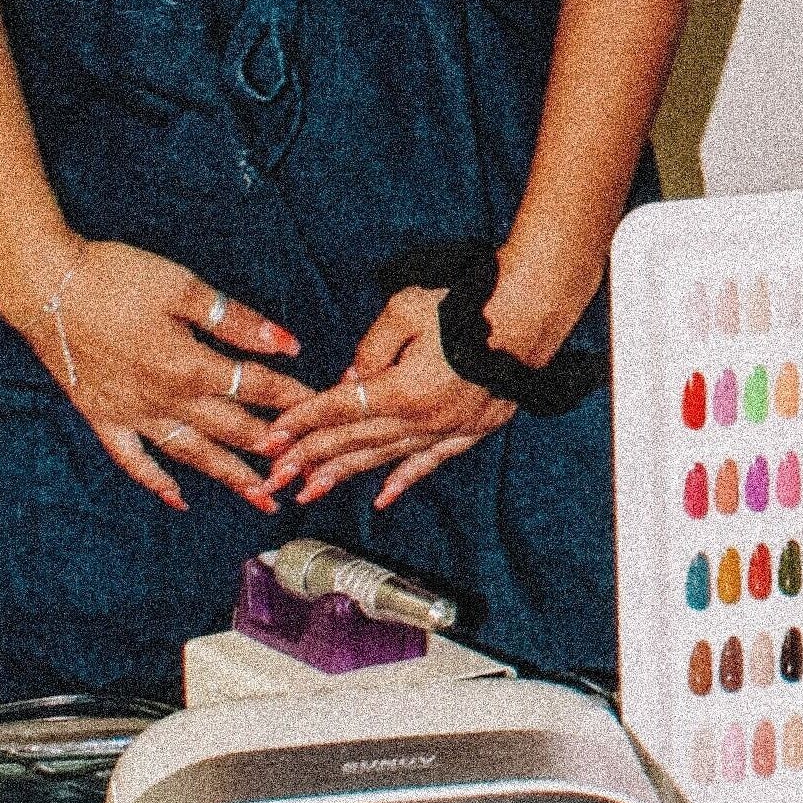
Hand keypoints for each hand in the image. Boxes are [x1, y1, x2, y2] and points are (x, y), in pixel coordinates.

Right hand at [29, 241, 310, 512]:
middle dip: (275, 450)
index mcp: (189, 366)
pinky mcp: (102, 416)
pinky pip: (132, 460)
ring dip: (231, 477)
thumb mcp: (183, 288)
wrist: (42, 282)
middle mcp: (165, 399)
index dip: (294, 398)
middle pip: (233, 430)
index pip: (256, 388)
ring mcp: (132, 413)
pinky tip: (180, 498)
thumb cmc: (114, 277)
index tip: (324, 411)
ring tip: (264, 499)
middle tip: (309, 471)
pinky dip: (156, 481)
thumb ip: (238, 321)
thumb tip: (287, 344)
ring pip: (192, 454)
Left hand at [267, 288, 516, 508]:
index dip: (302, 422)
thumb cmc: (467, 305)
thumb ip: (372, 348)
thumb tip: (350, 378)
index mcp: (403, 390)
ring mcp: (447, 429)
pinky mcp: (471, 430)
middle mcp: (422, 420)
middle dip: (309, 459)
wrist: (530, 316)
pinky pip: (431, 462)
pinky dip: (405, 480)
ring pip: (385, 458)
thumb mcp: (406, 310)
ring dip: (344, 475)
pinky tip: (382, 498)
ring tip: (308, 492)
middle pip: (354, 441)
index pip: (339, 408)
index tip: (271, 438)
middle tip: (272, 478)